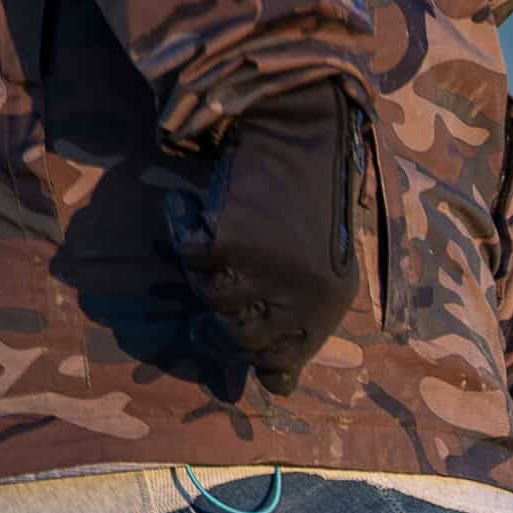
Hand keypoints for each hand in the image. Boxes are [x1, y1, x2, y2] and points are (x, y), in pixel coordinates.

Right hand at [168, 78, 363, 394]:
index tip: (237, 352)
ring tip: (221, 224)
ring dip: (203, 266)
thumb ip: (297, 316)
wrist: (300, 124)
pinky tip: (194, 201)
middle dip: (216, 316)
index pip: (281, 361)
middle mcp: (302, 298)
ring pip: (209, 297)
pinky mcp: (231, 244)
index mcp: (331, 305)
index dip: (255, 359)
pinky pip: (188, 253)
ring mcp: (266, 274)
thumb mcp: (320, 262)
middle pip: (237, 338)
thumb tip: (277, 388)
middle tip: (217, 276)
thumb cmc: (306, 191)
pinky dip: (182, 221)